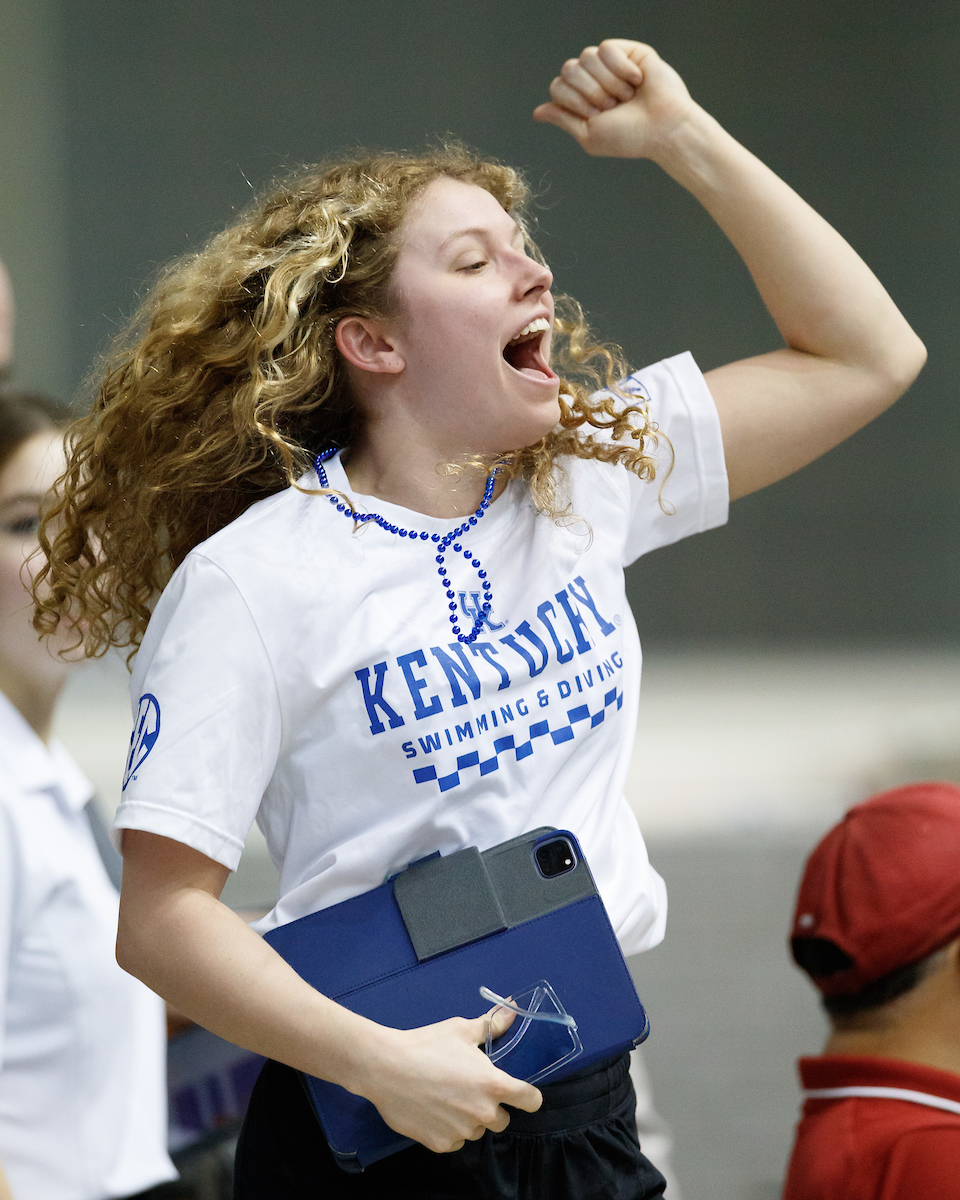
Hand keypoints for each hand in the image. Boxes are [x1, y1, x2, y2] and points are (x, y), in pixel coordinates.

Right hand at [357, 1008, 541, 1152]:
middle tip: (470, 1088)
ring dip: (469, 1118)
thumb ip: (491, 1024)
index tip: (521, 1093)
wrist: (386, 1067)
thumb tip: (511, 1007)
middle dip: (492, 1106)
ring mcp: (462, 1132)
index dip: (529, 1096)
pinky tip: (434, 1110)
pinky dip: (449, 1130)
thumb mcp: (461, 1030)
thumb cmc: (427, 1045)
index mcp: (493, 1085)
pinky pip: (455, 1141)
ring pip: (477, 1130)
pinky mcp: (441, 1145)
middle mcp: (482, 1113)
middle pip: (503, 1119)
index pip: (531, 1101)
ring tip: (447, 1097)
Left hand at [533, 39, 697, 159]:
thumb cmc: (629, 137)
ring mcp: (611, 65)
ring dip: (606, 82)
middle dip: (589, 92)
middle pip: (569, 69)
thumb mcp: (588, 135)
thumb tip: (536, 112)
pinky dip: (620, 68)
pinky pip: (607, 48)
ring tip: (626, 96)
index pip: (558, 86)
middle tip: (612, 106)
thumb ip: (562, 119)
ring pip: (586, 57)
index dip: (572, 101)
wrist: (662, 128)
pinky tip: (637, 80)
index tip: (595, 115)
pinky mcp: (628, 51)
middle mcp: (594, 80)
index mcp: (582, 100)